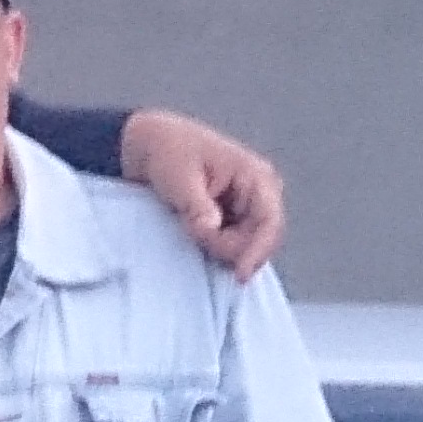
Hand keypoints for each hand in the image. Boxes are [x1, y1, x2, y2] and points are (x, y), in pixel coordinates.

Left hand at [120, 109, 284, 280]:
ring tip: (189, 223)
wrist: (152, 146)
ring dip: (218, 246)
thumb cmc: (169, 153)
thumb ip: (197, 207)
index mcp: (255, 176)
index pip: (270, 221)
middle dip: (228, 247)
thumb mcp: (180, 179)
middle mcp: (261, 193)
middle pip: (259, 240)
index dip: (258, 251)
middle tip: (192, 231)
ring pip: (245, 246)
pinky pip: (234, 243)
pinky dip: (214, 244)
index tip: (239, 275)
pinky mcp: (235, 218)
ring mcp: (249, 207)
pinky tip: (194, 229)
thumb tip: (211, 229)